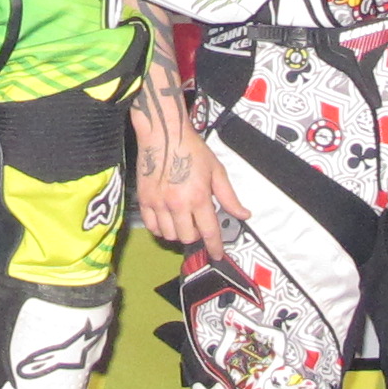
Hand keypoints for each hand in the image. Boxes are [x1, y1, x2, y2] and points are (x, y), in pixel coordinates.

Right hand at [130, 94, 250, 268]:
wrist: (163, 133)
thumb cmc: (192, 149)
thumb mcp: (216, 171)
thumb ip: (229, 197)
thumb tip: (243, 214)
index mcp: (198, 197)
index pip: (209, 232)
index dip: (215, 247)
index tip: (217, 254)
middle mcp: (178, 204)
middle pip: (187, 237)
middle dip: (196, 236)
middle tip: (198, 224)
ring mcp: (158, 203)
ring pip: (169, 235)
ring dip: (178, 232)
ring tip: (182, 220)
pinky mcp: (144, 200)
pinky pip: (151, 226)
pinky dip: (160, 228)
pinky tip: (167, 219)